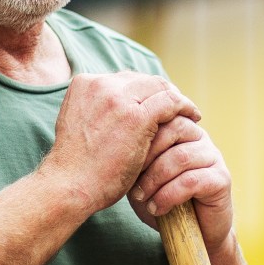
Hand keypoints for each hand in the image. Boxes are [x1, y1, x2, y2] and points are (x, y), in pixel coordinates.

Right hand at [42, 72, 201, 214]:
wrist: (70, 185)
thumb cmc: (77, 167)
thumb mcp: (83, 125)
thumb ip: (100, 111)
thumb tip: (122, 113)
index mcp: (84, 84)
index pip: (125, 79)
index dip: (146, 90)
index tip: (158, 103)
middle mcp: (100, 84)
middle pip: (143, 79)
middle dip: (163, 92)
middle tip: (180, 107)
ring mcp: (118, 98)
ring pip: (159, 87)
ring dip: (177, 98)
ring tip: (189, 112)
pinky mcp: (136, 116)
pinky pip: (170, 102)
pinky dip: (185, 107)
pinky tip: (193, 117)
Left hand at [128, 114, 234, 253]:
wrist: (191, 234)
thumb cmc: (160, 200)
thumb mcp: (140, 175)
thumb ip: (131, 154)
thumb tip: (107, 137)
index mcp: (180, 129)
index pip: (161, 114)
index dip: (139, 134)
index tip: (121, 159)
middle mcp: (199, 138)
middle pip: (173, 129)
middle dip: (145, 156)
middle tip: (129, 180)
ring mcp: (213, 157)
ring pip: (180, 157)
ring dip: (154, 180)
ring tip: (141, 198)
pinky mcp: (222, 179)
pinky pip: (192, 180)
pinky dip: (168, 195)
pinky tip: (157, 208)